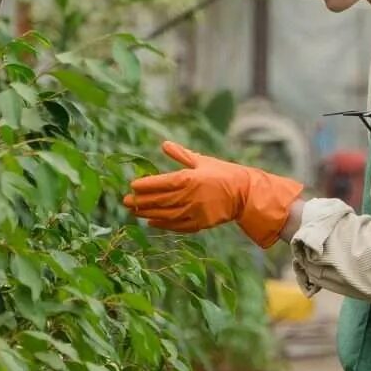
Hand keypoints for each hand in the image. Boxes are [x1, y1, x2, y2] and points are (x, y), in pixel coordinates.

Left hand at [123, 141, 302, 246]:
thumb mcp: (202, 161)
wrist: (244, 194)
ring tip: (134, 212)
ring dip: (148, 214)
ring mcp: (194, 211)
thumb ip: (181, 155)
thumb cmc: (224, 173)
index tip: (132, 185)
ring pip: (165, 214)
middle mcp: (189, 196)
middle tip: (126, 201)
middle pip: (159, 200)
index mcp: (189, 178)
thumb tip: (164, 144)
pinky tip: (152, 223)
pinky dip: (163, 225)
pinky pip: (177, 226)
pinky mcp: (200, 223)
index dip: (144, 185)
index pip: (160, 183)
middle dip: (140, 201)